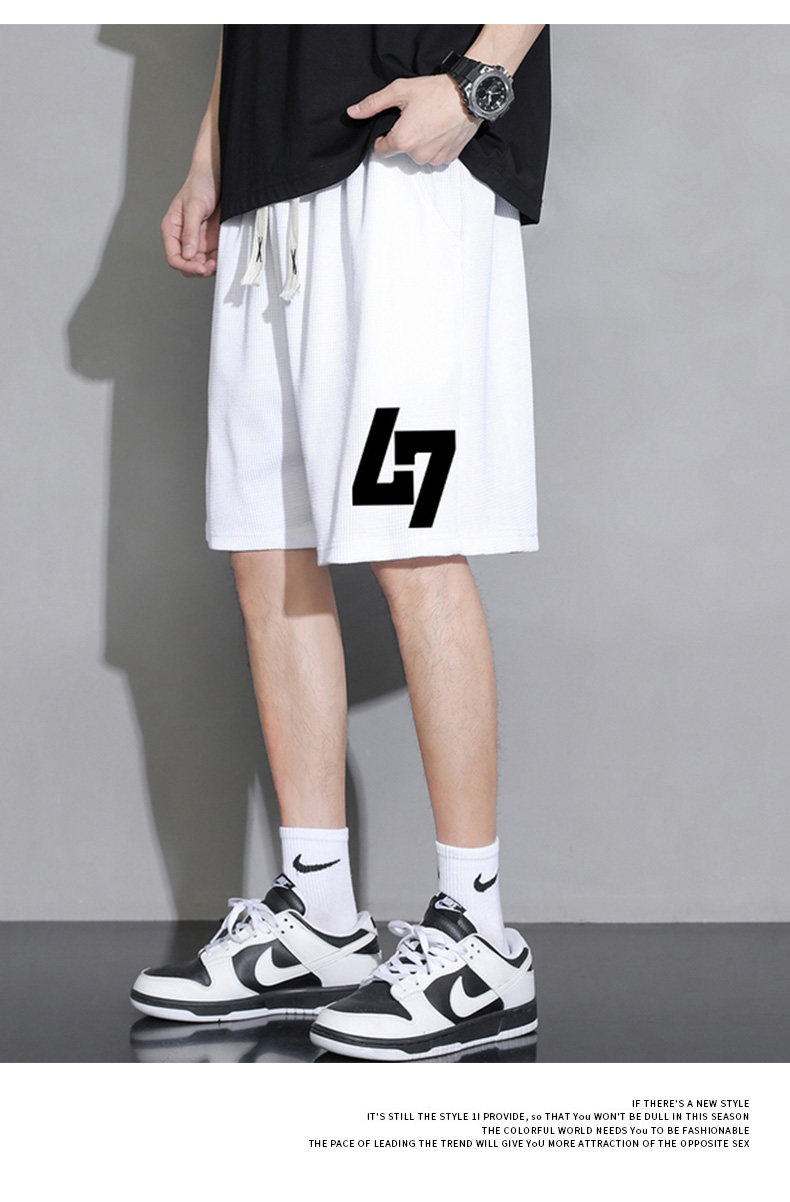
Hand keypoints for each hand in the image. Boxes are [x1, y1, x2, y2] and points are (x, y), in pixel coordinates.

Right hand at [161, 166, 219, 277]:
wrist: (216, 175)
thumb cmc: (200, 184)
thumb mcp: (194, 206)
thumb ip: (190, 231)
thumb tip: (188, 254)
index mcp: (172, 230)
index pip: (174, 257)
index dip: (185, 265)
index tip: (199, 267)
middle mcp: (183, 238)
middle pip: (186, 265)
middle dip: (197, 269)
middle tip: (210, 266)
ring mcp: (197, 241)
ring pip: (200, 265)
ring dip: (208, 268)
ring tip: (217, 263)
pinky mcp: (210, 241)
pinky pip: (212, 258)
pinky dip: (217, 262)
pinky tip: (222, 259)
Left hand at [347, 74, 480, 165]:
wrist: (469, 94)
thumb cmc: (436, 91)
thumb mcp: (399, 91)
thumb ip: (373, 104)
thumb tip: (353, 112)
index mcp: (403, 140)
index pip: (381, 150)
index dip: (383, 137)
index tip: (391, 127)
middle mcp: (418, 154)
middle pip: (402, 151)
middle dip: (406, 137)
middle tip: (416, 118)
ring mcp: (434, 158)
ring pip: (420, 155)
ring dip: (421, 143)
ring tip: (430, 122)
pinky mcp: (449, 157)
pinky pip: (436, 156)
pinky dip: (436, 146)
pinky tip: (441, 129)